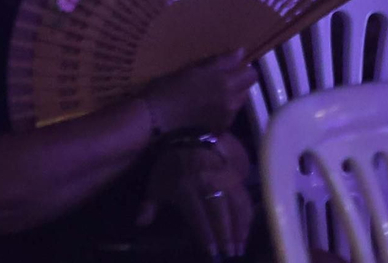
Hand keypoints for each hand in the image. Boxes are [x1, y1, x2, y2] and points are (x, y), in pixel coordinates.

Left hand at [138, 134, 253, 258]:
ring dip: (240, 228)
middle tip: (232, 253)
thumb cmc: (171, 163)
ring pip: (235, 206)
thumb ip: (150, 204)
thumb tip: (140, 223)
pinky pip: (244, 196)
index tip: (213, 253)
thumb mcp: (156, 182)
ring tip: (241, 246)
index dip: (206, 235)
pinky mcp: (234, 175)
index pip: (198, 216)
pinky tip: (247, 227)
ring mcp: (223, 179)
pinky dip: (247, 214)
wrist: (189, 135)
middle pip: (220, 213)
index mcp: (186, 188)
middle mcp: (207, 184)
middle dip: (226, 235)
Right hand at [143, 51, 257, 133]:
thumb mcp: (192, 70)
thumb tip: (241, 52)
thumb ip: (220, 62)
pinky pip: (229, 114)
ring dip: (231, 96)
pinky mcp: (220, 129)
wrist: (156, 123)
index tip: (229, 66)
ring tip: (211, 94)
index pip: (251, 74)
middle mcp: (232, 101)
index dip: (242, 68)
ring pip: (238, 102)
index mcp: (226, 82)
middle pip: (247, 88)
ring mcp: (227, 117)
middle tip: (218, 79)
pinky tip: (205, 108)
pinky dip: (222, 109)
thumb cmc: (169, 90)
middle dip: (238, 82)